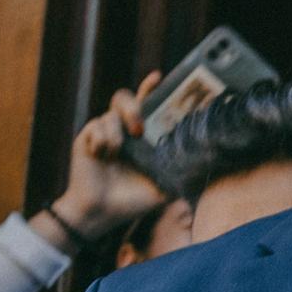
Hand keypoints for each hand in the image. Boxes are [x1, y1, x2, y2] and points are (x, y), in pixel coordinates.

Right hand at [43, 68, 169, 246]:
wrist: (102, 213)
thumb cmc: (133, 201)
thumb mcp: (163, 188)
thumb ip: (180, 174)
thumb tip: (204, 166)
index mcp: (142, 137)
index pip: (147, 106)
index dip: (151, 89)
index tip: (158, 78)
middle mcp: (122, 130)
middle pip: (125, 99)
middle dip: (132, 108)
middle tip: (138, 129)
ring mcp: (104, 133)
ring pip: (110, 115)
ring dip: (115, 135)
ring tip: (114, 153)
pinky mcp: (86, 138)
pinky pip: (95, 127)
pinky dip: (100, 141)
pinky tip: (101, 156)